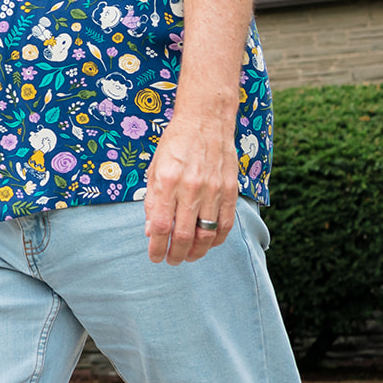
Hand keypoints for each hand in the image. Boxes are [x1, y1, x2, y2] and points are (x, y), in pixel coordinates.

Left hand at [143, 112, 239, 264]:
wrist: (206, 121)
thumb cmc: (176, 144)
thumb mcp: (154, 168)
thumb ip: (153, 201)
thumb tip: (151, 232)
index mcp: (167, 181)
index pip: (161, 225)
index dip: (157, 247)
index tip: (154, 257)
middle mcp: (191, 188)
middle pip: (183, 235)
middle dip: (175, 254)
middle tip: (171, 261)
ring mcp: (213, 190)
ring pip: (207, 235)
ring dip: (197, 252)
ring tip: (188, 257)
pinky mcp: (230, 190)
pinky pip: (226, 224)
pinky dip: (217, 239)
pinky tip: (209, 244)